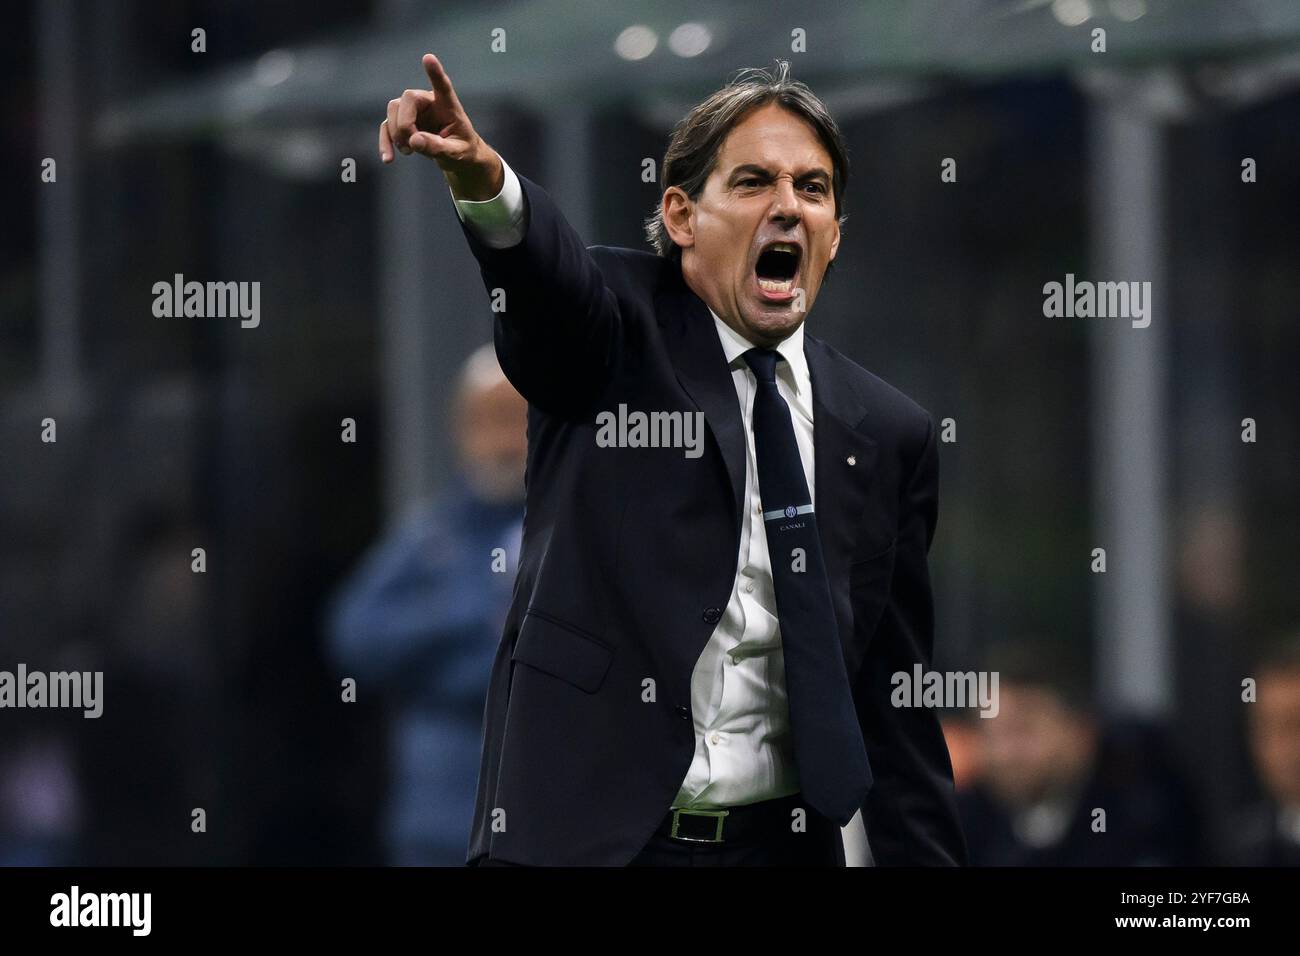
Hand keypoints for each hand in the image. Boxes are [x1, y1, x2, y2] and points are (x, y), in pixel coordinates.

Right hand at [379, 53, 503, 200]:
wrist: (457, 156)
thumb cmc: (462, 150)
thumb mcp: (456, 153)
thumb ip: (438, 147)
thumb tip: (414, 140)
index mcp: (448, 105)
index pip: (442, 86)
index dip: (435, 73)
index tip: (428, 58)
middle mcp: (429, 101)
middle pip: (407, 99)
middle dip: (404, 124)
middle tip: (412, 146)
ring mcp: (413, 110)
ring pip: (393, 109)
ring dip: (396, 133)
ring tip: (409, 152)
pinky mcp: (402, 121)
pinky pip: (386, 126)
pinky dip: (385, 142)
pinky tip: (388, 159)